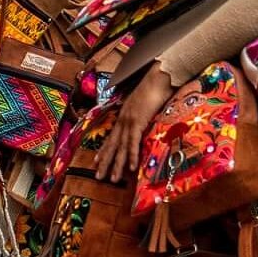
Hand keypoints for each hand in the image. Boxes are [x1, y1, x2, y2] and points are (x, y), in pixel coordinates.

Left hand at [94, 67, 173, 186]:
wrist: (160, 77)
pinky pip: (133, 142)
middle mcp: (123, 118)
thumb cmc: (156, 87)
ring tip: (112, 179)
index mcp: (124, 115)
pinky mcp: (137, 121)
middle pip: (112, 144)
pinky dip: (132, 156)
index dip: (104, 150)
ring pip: (120, 147)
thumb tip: (145, 122)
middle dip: (105, 162)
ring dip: (116, 164)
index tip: (97, 162)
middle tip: (98, 177)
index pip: (112, 136)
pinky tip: (131, 168)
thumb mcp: (146, 104)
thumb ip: (143, 114)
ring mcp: (129, 120)